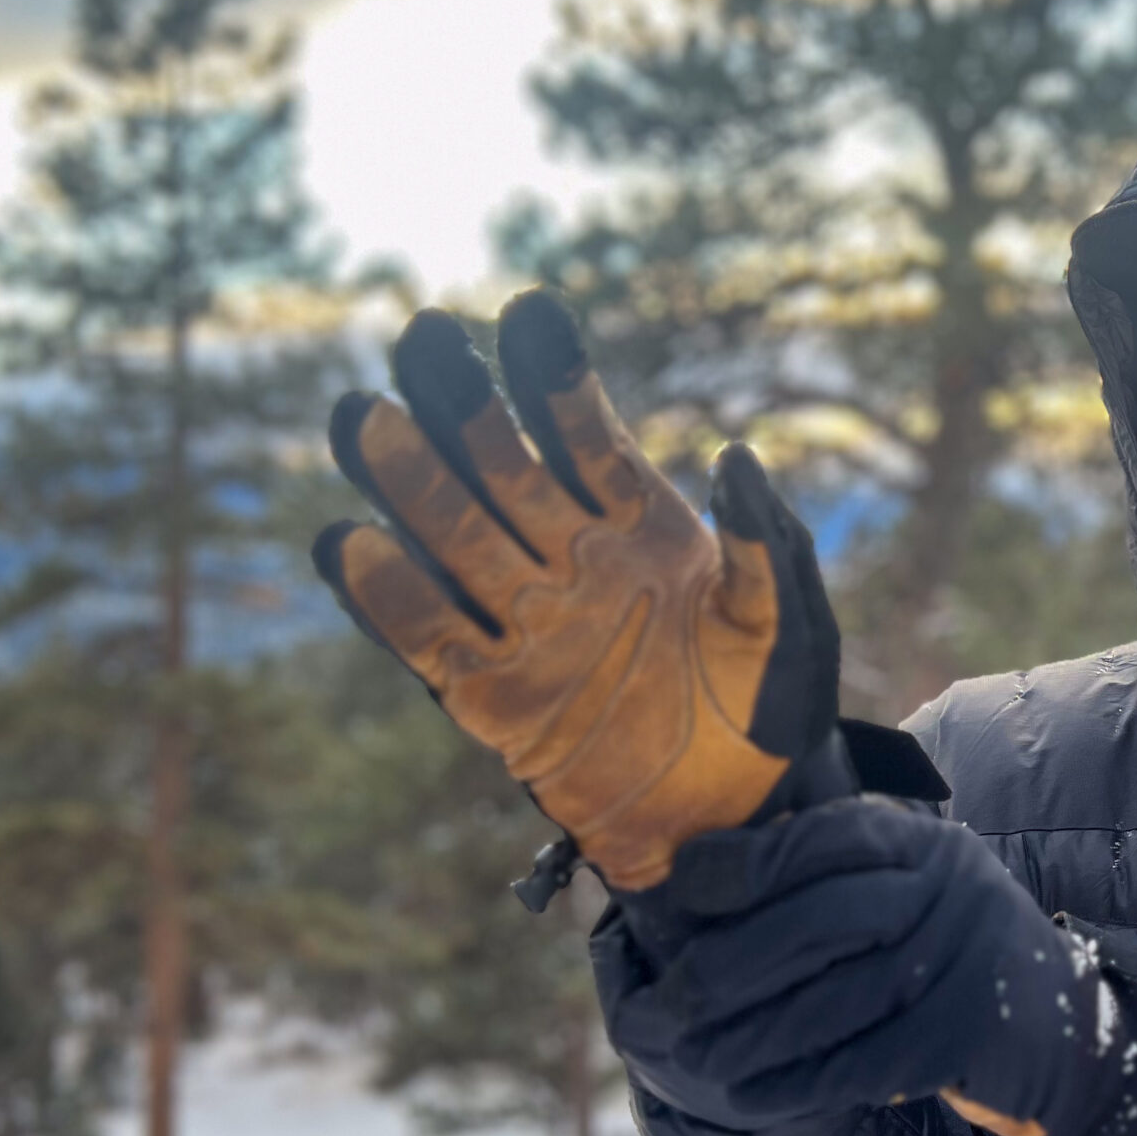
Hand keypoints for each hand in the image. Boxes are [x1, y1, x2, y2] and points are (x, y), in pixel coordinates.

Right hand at [313, 291, 843, 891]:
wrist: (742, 822)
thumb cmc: (773, 716)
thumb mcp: (792, 626)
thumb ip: (766, 544)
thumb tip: (736, 456)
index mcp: (643, 531)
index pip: (587, 437)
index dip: (555, 378)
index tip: (529, 312)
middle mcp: (572, 564)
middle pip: (501, 470)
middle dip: (462, 405)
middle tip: (423, 336)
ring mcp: (528, 626)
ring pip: (452, 536)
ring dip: (406, 480)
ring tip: (361, 415)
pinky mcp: (495, 699)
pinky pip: (429, 639)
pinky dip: (387, 597)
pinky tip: (344, 543)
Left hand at [596, 799, 1136, 1135]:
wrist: (1058, 1026)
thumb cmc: (945, 950)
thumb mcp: (909, 886)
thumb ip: (832, 874)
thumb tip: (692, 884)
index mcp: (922, 843)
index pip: (825, 835)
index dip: (746, 861)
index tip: (682, 888)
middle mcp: (948, 892)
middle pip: (819, 922)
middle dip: (729, 964)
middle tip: (670, 1001)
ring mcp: (959, 966)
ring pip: (830, 1004)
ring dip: (747, 1038)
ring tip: (691, 1054)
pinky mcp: (960, 1038)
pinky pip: (859, 1064)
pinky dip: (793, 1083)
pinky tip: (745, 1093)